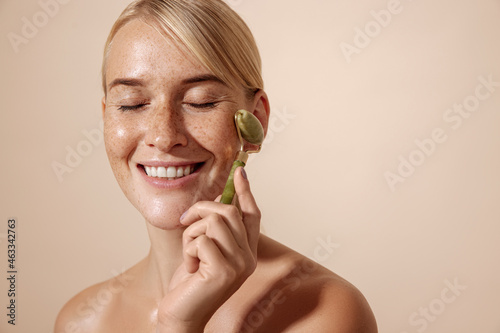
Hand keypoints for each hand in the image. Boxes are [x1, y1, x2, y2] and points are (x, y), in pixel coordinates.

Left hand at [156, 167, 260, 331]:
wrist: (181, 314)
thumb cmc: (191, 282)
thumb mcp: (205, 249)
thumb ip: (214, 228)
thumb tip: (216, 200)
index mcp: (246, 251)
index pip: (252, 214)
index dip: (245, 191)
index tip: (240, 171)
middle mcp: (248, 258)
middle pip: (228, 212)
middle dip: (200, 209)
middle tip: (184, 221)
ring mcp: (238, 265)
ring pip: (213, 221)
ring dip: (191, 233)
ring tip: (190, 253)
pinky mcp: (223, 271)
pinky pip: (201, 239)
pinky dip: (188, 249)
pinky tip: (189, 266)